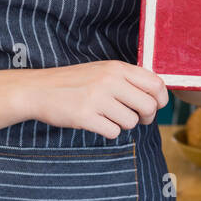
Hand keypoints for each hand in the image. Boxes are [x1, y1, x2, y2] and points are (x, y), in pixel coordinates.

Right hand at [19, 60, 168, 139]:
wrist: (39, 90)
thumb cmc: (74, 82)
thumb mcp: (103, 70)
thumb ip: (128, 79)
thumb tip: (157, 95)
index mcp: (117, 68)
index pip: (156, 84)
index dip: (161, 99)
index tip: (155, 106)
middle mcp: (110, 81)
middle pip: (149, 106)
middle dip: (147, 117)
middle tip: (137, 118)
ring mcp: (97, 98)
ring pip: (131, 122)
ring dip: (124, 124)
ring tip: (109, 116)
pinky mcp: (85, 116)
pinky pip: (113, 132)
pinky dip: (108, 131)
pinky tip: (98, 123)